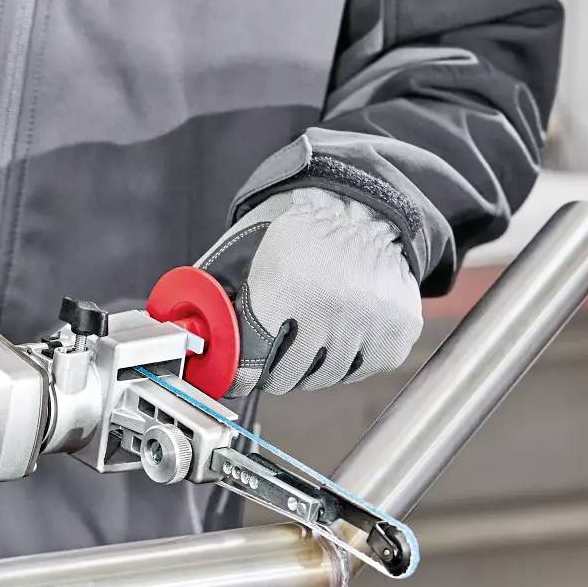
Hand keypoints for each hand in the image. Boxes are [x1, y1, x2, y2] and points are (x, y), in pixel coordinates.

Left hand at [196, 188, 421, 394]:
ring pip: (325, 378)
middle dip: (276, 367)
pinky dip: (348, 360)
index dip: (243, 374)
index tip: (241, 376)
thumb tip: (190, 332)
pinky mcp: (397, 331)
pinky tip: (340, 332)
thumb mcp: (248, 251)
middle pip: (288, 376)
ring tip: (309, 335)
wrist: (362, 208)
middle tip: (276, 348)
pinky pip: (361, 370)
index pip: (254, 363)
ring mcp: (369, 322)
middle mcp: (331, 307)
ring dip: (311, 366)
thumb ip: (218, 294)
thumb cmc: (299, 233)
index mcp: (286, 287)